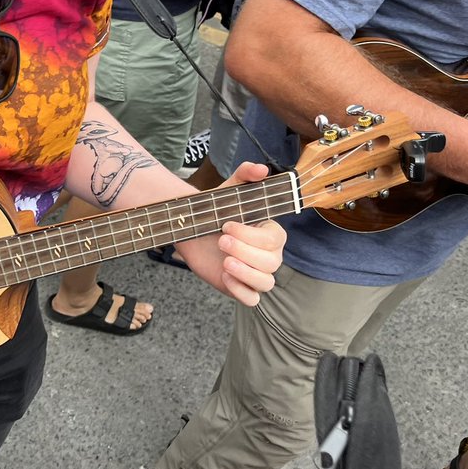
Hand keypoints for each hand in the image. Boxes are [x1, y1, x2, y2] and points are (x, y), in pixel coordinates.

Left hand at [176, 161, 285, 304]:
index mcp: (271, 233)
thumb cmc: (216, 211)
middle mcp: (269, 255)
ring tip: (225, 262)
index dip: (251, 236)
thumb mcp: (229, 189)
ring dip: (246, 274)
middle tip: (221, 240)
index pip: (274, 240)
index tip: (227, 225)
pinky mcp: (242, 288)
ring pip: (266, 283)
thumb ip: (245, 174)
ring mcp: (257, 273)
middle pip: (271, 263)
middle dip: (245, 252)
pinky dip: (241, 291)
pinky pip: (253, 300)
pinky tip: (225, 276)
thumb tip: (262, 169)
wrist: (193, 229)